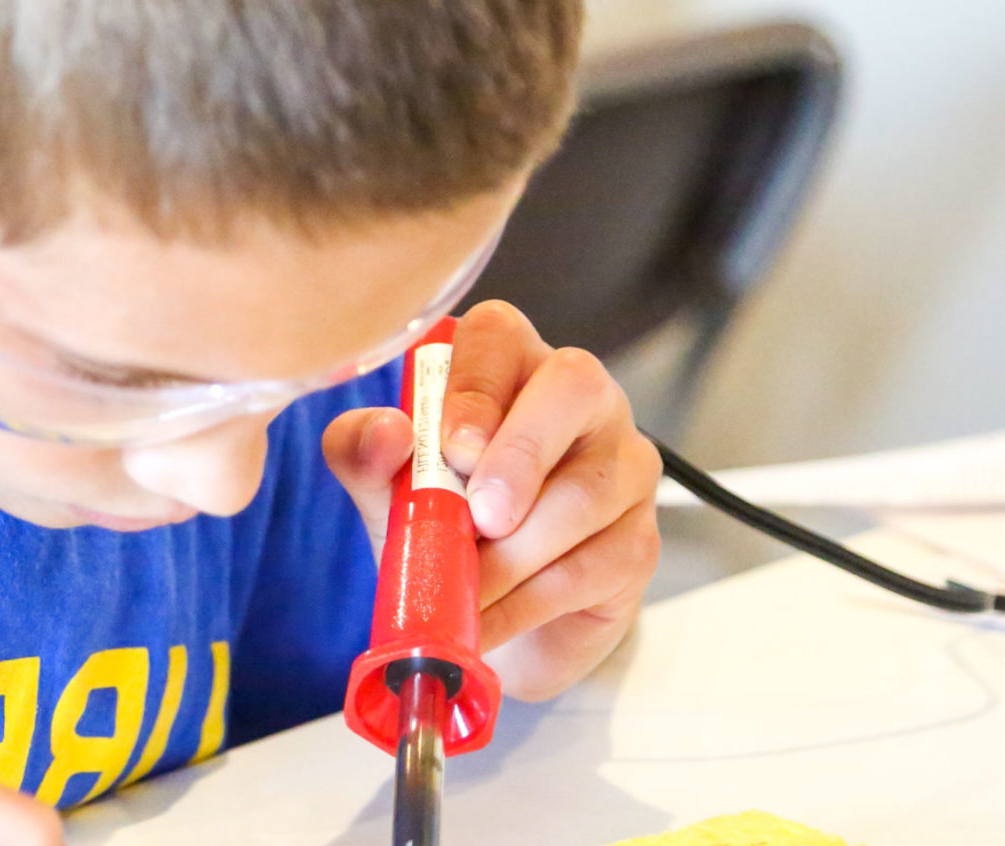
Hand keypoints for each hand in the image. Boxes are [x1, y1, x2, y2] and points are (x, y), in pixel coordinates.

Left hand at [323, 300, 661, 700]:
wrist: (489, 626)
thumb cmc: (442, 531)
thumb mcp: (388, 493)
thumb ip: (367, 455)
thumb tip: (385, 432)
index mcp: (507, 368)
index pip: (499, 335)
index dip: (475, 384)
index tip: (448, 448)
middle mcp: (579, 400)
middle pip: (573, 385)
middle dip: (520, 453)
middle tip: (479, 516)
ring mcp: (622, 465)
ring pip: (585, 490)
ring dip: (513, 552)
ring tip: (465, 589)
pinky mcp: (638, 540)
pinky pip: (592, 564)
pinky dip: (527, 601)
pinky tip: (488, 621)